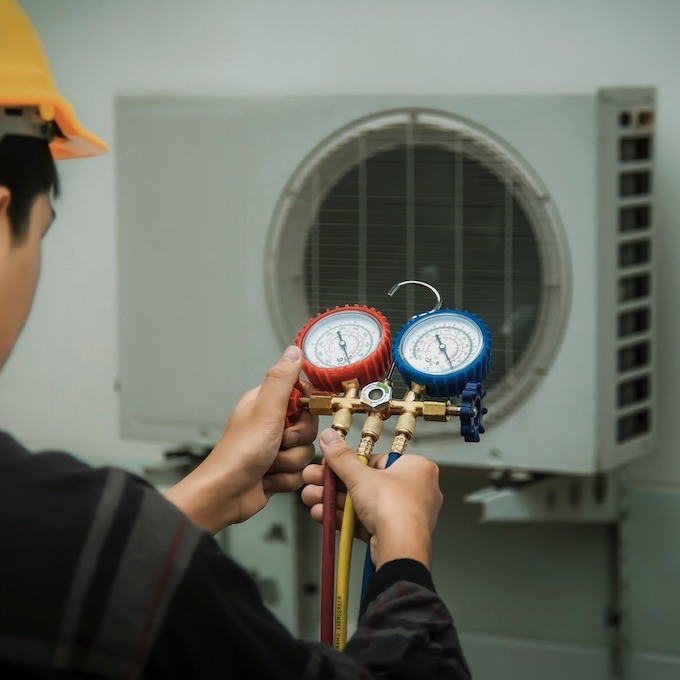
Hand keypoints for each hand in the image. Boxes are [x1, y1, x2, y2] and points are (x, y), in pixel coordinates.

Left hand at [165, 346, 317, 532]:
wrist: (225, 495)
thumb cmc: (239, 453)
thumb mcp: (266, 410)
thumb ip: (282, 379)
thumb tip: (294, 350)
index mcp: (267, 403)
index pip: (304, 395)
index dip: (308, 408)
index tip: (299, 415)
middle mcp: (271, 423)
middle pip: (309, 426)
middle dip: (297, 440)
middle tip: (278, 442)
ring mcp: (274, 448)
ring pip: (306, 451)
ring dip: (290, 461)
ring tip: (269, 463)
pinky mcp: (278, 470)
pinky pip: (299, 472)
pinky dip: (286, 479)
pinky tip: (268, 478)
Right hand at [301, 428, 442, 569]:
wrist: (401, 550)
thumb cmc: (396, 509)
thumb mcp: (361, 476)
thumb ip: (341, 457)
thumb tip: (330, 437)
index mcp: (416, 468)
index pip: (375, 460)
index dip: (348, 462)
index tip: (329, 462)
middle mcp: (413, 490)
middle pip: (365, 482)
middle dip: (333, 483)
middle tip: (314, 479)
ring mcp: (402, 514)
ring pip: (361, 503)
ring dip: (333, 500)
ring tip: (311, 496)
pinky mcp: (390, 533)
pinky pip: (363, 520)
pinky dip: (342, 517)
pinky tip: (321, 513)